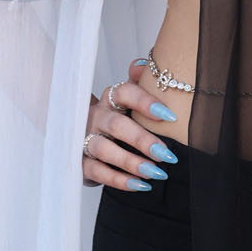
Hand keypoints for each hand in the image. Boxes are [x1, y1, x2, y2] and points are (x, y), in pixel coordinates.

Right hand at [82, 58, 179, 191]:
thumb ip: (138, 82)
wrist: (85, 133)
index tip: (169, 116)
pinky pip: (98, 172)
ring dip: (131, 162)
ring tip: (156, 173)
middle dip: (142, 140)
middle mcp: (97, 117)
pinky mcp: (82, 162)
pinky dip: (119, 180)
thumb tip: (141, 65)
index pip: (124, 93)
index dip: (145, 102)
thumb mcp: (128, 99)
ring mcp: (86, 139)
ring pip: (105, 150)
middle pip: (116, 125)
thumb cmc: (117, 116)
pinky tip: (140, 185)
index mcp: (110, 99)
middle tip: (166, 154)